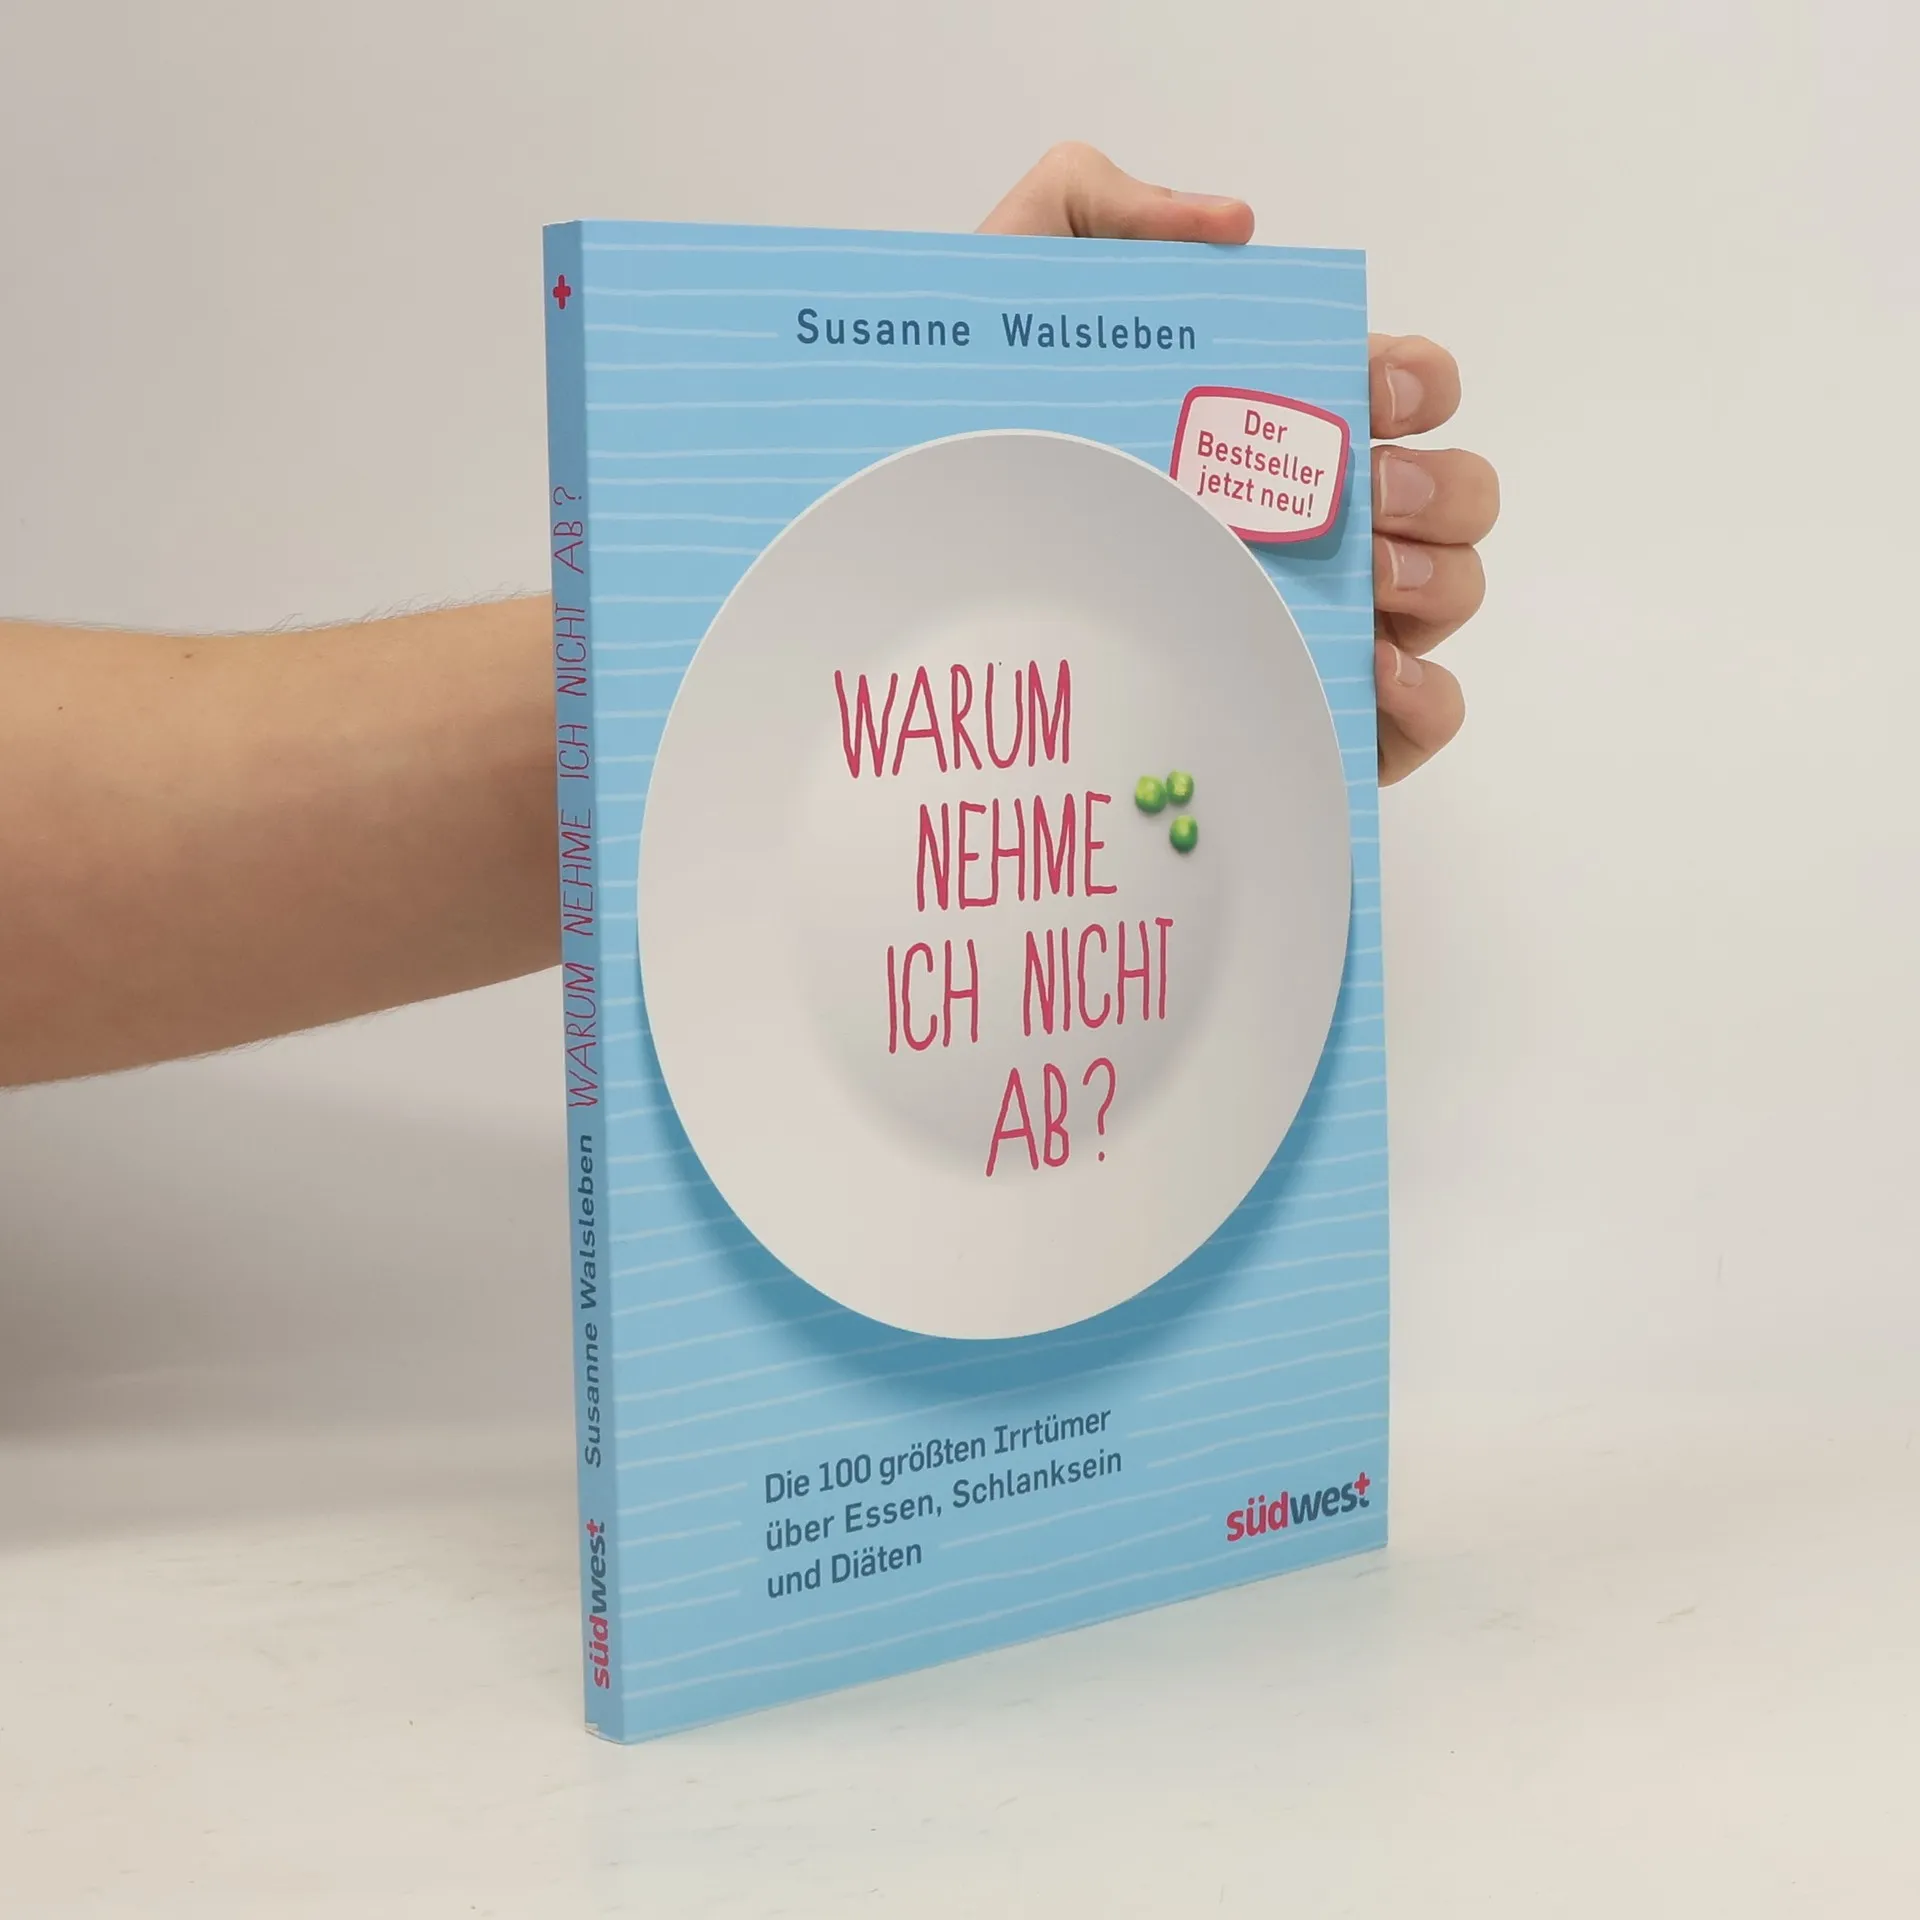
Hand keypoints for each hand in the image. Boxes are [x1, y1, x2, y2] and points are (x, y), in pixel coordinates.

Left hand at [981, 143, 1496, 784]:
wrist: (920, 579)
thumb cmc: (975, 453)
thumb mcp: (1011, 298)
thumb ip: (1095, 205)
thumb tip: (1231, 225)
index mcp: (1272, 431)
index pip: (1403, 391)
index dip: (1416, 380)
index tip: (1371, 388)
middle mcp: (1315, 526)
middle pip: (1453, 495)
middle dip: (1439, 483)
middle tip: (1370, 494)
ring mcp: (1321, 626)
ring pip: (1449, 595)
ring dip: (1435, 579)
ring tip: (1367, 579)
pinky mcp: (1310, 720)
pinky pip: (1420, 719)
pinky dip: (1424, 694)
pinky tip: (1366, 671)